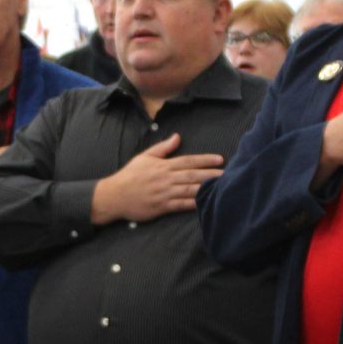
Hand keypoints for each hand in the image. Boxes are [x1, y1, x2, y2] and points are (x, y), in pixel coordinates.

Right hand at [91, 134, 224, 222]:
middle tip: (228, 174)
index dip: (205, 160)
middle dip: (211, 174)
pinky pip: (181, 205)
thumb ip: (163, 147)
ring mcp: (164, 193)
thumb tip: (178, 136)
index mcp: (163, 165)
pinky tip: (205, 204)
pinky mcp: (161, 207)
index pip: (188, 161)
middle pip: (192, 175)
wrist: (115, 195)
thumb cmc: (130, 176)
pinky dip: (193, 204)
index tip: (219, 159)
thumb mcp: (145, 157)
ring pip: (189, 190)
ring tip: (221, 188)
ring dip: (206, 188)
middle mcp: (165, 178)